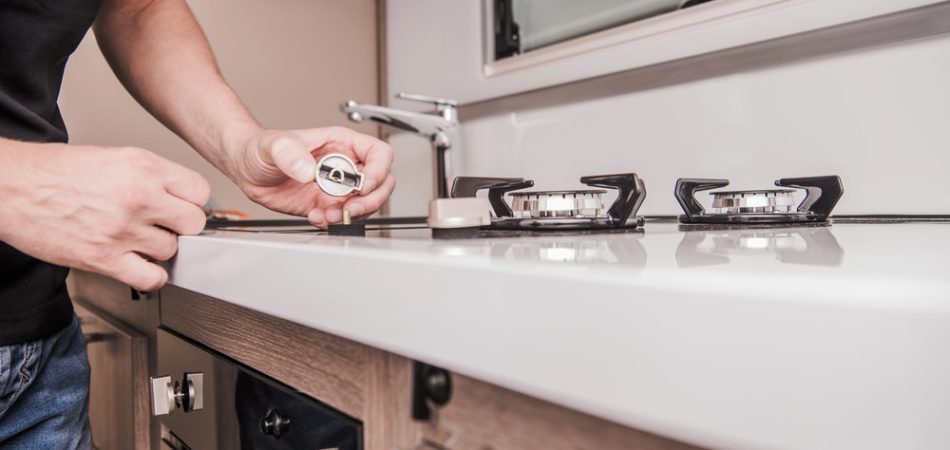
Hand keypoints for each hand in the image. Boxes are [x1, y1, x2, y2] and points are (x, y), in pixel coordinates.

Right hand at [0, 142, 209, 290]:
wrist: (11, 187)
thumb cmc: (53, 172)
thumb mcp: (113, 157)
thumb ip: (150, 176)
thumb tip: (176, 196)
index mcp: (143, 167)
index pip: (200, 191)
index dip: (192, 202)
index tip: (183, 207)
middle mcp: (139, 196)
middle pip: (194, 223)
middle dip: (182, 227)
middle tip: (165, 226)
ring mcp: (124, 229)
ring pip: (172, 251)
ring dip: (160, 250)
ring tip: (139, 241)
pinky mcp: (105, 258)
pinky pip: (152, 278)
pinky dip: (150, 276)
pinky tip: (138, 265)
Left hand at [228, 127, 394, 226]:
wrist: (246, 169)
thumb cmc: (262, 147)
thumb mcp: (273, 145)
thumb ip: (290, 153)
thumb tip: (309, 170)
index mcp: (342, 144)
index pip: (378, 154)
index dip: (378, 171)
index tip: (363, 185)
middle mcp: (345, 166)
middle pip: (381, 183)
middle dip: (371, 200)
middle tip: (350, 208)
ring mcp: (337, 187)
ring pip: (365, 204)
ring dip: (351, 214)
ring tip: (326, 214)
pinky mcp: (327, 205)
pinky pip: (343, 218)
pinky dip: (333, 222)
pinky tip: (314, 216)